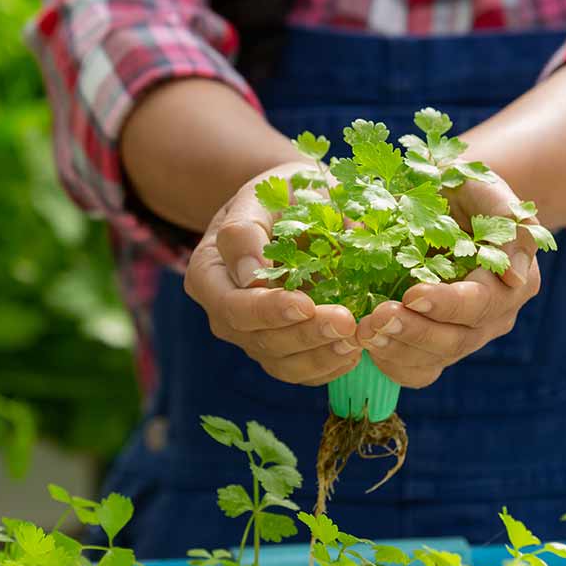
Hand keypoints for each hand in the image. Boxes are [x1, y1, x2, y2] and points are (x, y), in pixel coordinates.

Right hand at [185, 162, 362, 385]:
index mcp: (208, 273)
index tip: (305, 303)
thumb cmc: (282, 193)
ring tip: (357, 338)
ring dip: (321, 355)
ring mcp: (253, 336)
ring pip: (281, 363)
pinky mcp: (282, 351)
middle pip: (258, 339)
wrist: (300, 207)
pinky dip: (330, 365)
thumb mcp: (262, 194)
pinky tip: (356, 350)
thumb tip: (251, 273)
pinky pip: (302, 372)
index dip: (267, 310)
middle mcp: (225, 312)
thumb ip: (247, 229)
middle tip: (347, 322)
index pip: (232, 305)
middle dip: (304, 334)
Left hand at [356, 171, 542, 387]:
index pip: (480, 304)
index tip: (412, 293)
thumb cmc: (467, 193)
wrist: (446, 205)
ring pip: (434, 360)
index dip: (447, 304)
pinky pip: (416, 371)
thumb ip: (510, 223)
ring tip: (365, 331)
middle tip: (378, 317)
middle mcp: (492, 318)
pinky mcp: (436, 349)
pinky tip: (367, 345)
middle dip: (415, 331)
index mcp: (511, 283)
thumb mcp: (489, 192)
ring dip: (396, 349)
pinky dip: (390, 363)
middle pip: (456, 340)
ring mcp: (464, 337)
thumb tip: (515, 278)